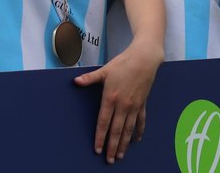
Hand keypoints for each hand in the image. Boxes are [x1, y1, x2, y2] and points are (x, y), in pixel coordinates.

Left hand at [74, 42, 160, 162]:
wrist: (144, 59)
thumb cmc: (123, 63)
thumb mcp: (104, 70)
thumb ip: (90, 79)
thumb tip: (75, 81)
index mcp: (111, 98)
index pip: (103, 122)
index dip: (100, 137)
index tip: (97, 149)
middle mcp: (123, 106)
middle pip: (117, 131)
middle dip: (113, 147)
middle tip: (110, 160)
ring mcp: (134, 106)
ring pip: (129, 130)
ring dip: (125, 144)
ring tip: (121, 155)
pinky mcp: (142, 104)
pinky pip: (141, 121)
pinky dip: (139, 131)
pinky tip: (136, 140)